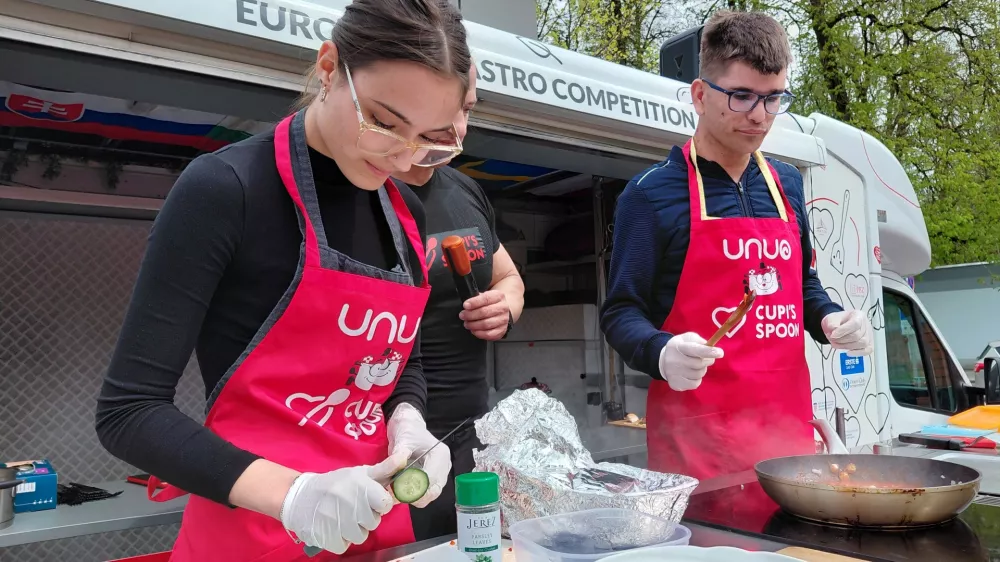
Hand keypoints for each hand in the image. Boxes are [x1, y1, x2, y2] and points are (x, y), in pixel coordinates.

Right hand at [280, 453, 406, 553]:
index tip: (369, 499)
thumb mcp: (360, 473)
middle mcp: (351, 504)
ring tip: (342, 517)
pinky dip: (340, 540)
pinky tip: (333, 527)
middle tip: (352, 508)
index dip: (379, 503)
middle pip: (374, 522)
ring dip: (353, 530)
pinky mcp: (326, 537)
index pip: (385, 504)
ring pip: (360, 536)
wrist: (300, 496)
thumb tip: (405, 456)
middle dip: (366, 517)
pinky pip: (344, 546)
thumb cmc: (335, 484)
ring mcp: (338, 522)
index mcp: (362, 486)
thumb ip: (385, 468)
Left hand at [387, 403, 450, 507]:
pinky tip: (402, 490)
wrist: (408, 426)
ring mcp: (440, 473)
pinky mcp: (433, 477)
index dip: (417, 489)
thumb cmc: (407, 431)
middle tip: (398, 496)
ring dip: (415, 497)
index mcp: (440, 455)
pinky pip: (426, 492)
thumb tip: (397, 465)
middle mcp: (444, 466)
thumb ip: (399, 454)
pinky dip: (415, 495)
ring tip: (398, 493)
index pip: (432, 479)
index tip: (400, 492)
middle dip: (417, 497)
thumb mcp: (402, 440)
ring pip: (431, 494)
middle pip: (434, 491)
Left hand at [459, 290, 509, 340]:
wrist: (501, 310)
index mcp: (498, 296)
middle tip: (463, 316)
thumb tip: (466, 306)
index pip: (486, 299)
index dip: (474, 302)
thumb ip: (476, 299)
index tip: (465, 306)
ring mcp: (503, 320)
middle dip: (471, 315)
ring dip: (473, 325)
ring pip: (486, 324)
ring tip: (467, 323)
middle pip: (485, 312)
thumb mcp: (484, 296)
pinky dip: (479, 333)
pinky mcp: (502, 330)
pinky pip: (489, 334)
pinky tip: (473, 330)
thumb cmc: (490, 303)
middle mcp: (503, 307)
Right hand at [658, 332, 723, 390]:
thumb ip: (699, 341)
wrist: (663, 361)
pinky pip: (695, 384)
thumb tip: (710, 347)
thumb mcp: (687, 338)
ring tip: (696, 366)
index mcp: (678, 346)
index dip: (709, 351)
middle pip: (699, 364)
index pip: (695, 350)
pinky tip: (691, 374)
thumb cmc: (680, 348)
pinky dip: (697, 379)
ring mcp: (673, 374)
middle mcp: (674, 360)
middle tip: (708, 358)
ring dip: (702, 370)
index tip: (720, 353)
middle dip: (708, 360)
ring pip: (698, 374)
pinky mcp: (675, 384)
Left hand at [822, 310, 873, 355]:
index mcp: (858, 315)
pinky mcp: (869, 343)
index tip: (832, 335)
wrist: (840, 324)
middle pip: (857, 335)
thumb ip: (832, 323)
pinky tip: (848, 352)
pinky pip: (867, 350)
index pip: (855, 324)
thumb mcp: (832, 318)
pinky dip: (857, 353)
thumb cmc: (838, 321)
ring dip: (847, 346)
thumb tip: (833, 329)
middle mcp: (866, 325)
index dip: (843, 331)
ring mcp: (869, 335)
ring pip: (862, 343)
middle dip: (842, 340)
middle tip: (832, 340)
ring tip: (836, 344)